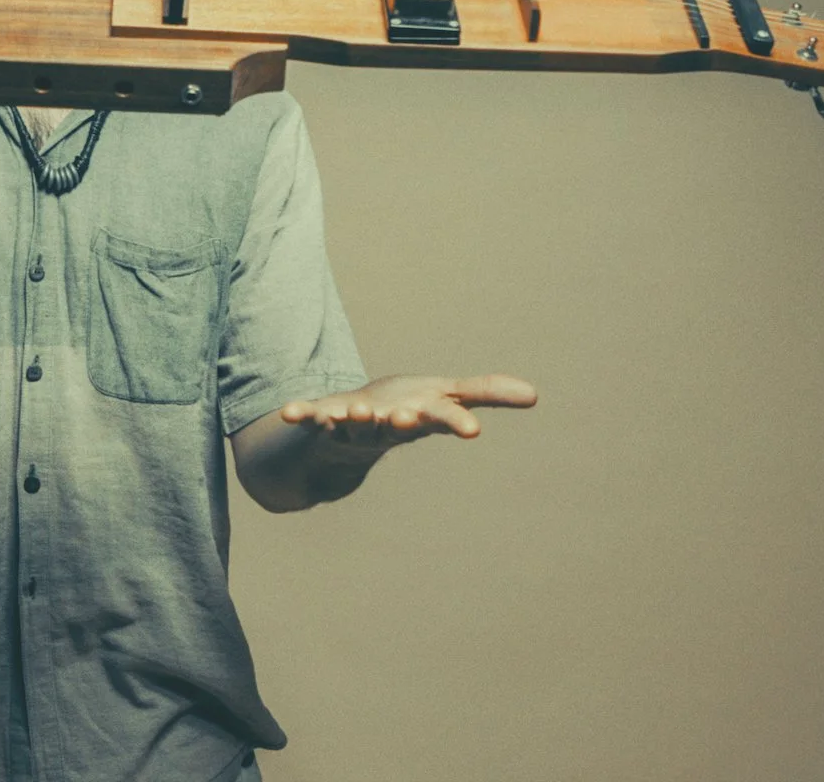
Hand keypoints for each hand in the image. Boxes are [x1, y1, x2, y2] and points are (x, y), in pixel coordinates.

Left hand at [278, 372, 537, 451]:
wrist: (355, 427)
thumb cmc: (408, 408)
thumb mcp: (447, 396)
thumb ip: (486, 394)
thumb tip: (535, 395)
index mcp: (419, 417)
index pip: (441, 419)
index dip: (455, 422)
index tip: (472, 431)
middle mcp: (387, 426)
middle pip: (395, 426)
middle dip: (399, 423)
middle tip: (405, 419)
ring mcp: (353, 426)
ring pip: (355, 425)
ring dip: (354, 418)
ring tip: (354, 411)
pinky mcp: (322, 420)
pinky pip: (310, 418)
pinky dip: (301, 415)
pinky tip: (287, 412)